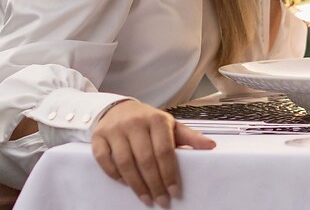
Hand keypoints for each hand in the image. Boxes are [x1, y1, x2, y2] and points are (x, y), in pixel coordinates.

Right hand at [91, 99, 215, 206]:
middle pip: (145, 159)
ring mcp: (115, 129)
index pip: (164, 150)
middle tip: (161, 201)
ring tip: (146, 198)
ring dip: (136, 185)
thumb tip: (211, 146)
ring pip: (125, 163)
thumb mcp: (169, 125)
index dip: (170, 173)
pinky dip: (114, 175)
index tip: (174, 192)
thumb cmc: (148, 121)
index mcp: (156, 118)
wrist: (118, 108)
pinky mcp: (98, 136)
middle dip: (155, 184)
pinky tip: (125, 184)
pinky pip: (104, 161)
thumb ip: (189, 137)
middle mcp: (134, 122)